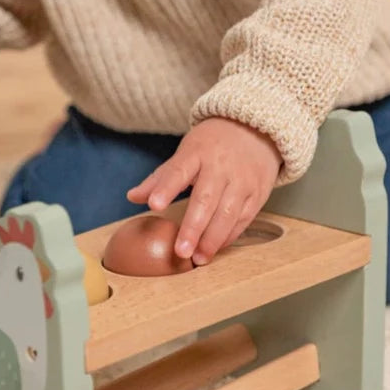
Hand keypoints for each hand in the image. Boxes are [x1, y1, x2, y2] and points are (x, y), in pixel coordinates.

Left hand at [127, 118, 280, 264]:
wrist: (254, 130)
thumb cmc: (212, 146)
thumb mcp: (185, 153)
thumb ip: (160, 178)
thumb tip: (132, 197)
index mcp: (197, 153)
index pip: (178, 171)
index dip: (166, 188)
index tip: (155, 205)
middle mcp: (221, 166)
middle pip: (206, 199)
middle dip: (192, 227)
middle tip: (180, 251)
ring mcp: (242, 180)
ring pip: (228, 214)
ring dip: (212, 240)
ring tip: (198, 259)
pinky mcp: (257, 194)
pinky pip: (243, 219)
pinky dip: (229, 237)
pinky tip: (215, 248)